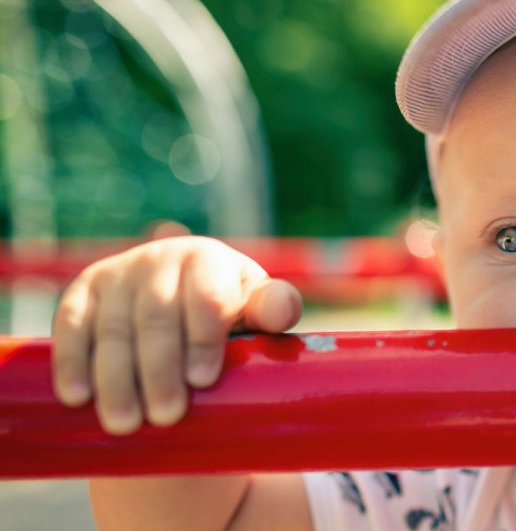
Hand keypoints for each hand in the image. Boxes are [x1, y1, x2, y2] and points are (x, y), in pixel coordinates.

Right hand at [51, 236, 301, 434]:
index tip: (203, 380)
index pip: (206, 295)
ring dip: (116, 378)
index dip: (204, 338)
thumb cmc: (233, 313)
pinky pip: (70, 326)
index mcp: (208, 259)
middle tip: (167, 416)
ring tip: (126, 423)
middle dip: (160, 368)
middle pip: (157, 316)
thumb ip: (275, 307)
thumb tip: (279, 309)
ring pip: (114, 328)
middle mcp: (161, 258)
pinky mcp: (83, 292)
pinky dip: (73, 362)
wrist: (184, 306)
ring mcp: (119, 273)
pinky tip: (78, 397)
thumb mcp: (257, 307)